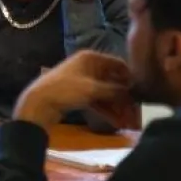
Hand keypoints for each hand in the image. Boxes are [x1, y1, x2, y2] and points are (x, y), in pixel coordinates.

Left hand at [14, 50, 133, 130]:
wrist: (38, 104)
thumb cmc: (65, 90)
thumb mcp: (92, 89)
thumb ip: (114, 90)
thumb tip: (133, 92)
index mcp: (91, 58)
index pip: (118, 64)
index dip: (130, 77)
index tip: (142, 92)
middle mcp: (88, 67)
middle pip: (113, 81)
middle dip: (124, 97)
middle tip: (136, 112)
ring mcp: (83, 81)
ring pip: (105, 93)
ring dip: (117, 107)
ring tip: (128, 122)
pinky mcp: (78, 94)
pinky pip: (96, 101)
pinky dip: (106, 110)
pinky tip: (117, 123)